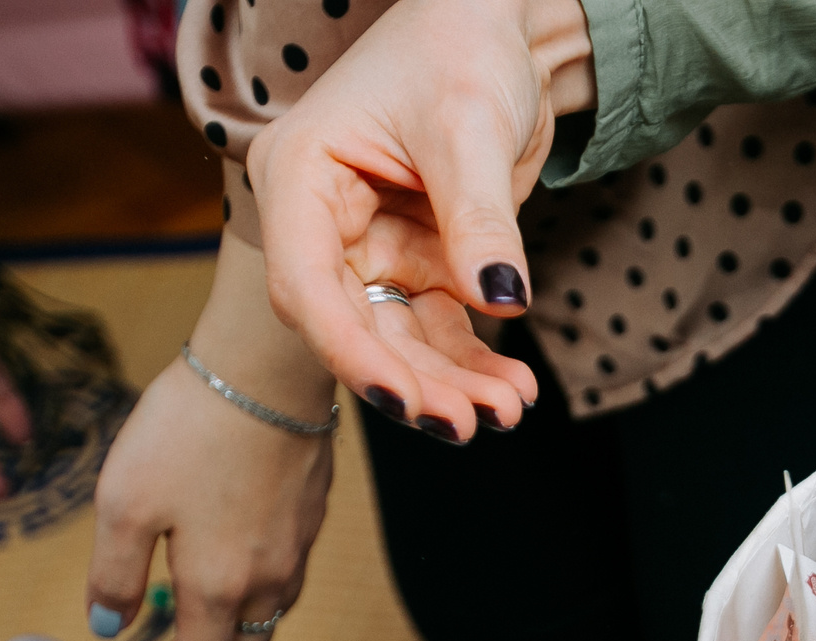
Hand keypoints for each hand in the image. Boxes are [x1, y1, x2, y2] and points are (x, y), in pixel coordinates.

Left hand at [89, 234, 336, 640]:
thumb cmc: (190, 431)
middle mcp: (267, 580)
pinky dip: (258, 586)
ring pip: (270, 612)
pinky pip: (286, 572)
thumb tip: (110, 624)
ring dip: (236, 626)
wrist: (266, 371)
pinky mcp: (311, 513)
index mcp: (216, 587)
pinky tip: (234, 554)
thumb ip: (114, 574)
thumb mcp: (124, 504)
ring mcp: (297, 547)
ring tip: (201, 610)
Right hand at [246, 0, 596, 439]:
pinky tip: (513, 391)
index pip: (308, 285)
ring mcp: (373, 246)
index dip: (351, 350)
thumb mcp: (468, 128)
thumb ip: (478, 221)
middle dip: (412, 381)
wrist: (503, 28)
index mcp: (301, 177)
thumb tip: (502, 304)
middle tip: (466, 426)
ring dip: (451, 383)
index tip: (401, 399)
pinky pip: (440, 327)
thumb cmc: (461, 47)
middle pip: (355, 326)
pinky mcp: (421, 259)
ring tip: (509, 410)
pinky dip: (475, 361)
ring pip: (400, 337)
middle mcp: (325, 221)